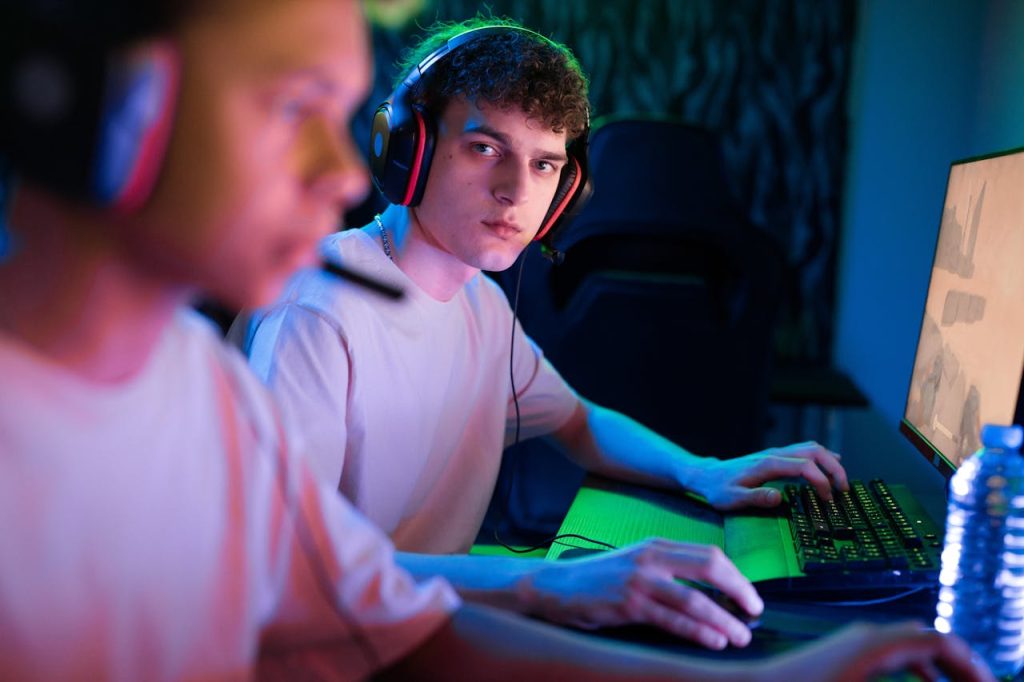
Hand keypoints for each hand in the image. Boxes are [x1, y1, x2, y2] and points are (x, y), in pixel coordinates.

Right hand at [520, 539, 761, 649]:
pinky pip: (672, 619)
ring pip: (694, 598)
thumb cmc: (600, 579)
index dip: (736, 574)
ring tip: (740, 635)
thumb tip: (713, 592)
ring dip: (723, 618)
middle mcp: (651, 558)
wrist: (557, 587)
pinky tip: (714, 640)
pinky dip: (698, 631)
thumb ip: (669, 570)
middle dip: (739, 589)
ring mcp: (639, 581)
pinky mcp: (629, 605)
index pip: (709, 553)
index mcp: (657, 546)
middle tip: (755, 610)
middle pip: (709, 566)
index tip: (750, 595)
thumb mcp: (637, 563)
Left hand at [688, 441, 848, 509]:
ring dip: (829, 462)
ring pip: (810, 448)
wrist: (707, 475)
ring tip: (841, 481)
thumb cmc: (719, 489)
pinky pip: (804, 451)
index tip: (828, 498)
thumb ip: (755, 498)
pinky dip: (821, 458)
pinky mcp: (776, 457)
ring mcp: (775, 453)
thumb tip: (778, 498)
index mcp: (767, 465)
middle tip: (844, 489)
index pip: (804, 467)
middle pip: (813, 452)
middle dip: (834, 468)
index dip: (821, 481)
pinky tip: (830, 466)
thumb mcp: (732, 499)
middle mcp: (774, 455)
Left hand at [763, 621, 992, 681]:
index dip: (970, 665)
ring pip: (911, 643)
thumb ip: (908, 681)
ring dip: (939, 665)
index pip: (939, 640)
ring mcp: (855, 640)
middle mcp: (868, 635)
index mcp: (876, 645)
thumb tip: (934, 680)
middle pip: (929, 637)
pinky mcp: (845, 650)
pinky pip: (893, 651)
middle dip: (959, 663)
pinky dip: (918, 666)